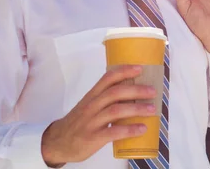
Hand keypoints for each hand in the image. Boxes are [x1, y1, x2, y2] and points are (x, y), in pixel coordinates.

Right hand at [41, 65, 156, 166]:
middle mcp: (92, 106)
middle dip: (136, 90)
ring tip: (152, 109)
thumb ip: (106, 98)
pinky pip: (113, 132)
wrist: (57, 142)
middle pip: (115, 93)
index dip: (124, 71)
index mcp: (92, 95)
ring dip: (136, 109)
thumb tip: (134, 92)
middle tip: (152, 91)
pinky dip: (129, 130)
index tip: (140, 68)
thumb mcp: (89, 105)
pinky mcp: (93, 137)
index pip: (108, 78)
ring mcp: (92, 122)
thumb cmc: (78, 122)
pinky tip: (142, 129)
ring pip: (116, 111)